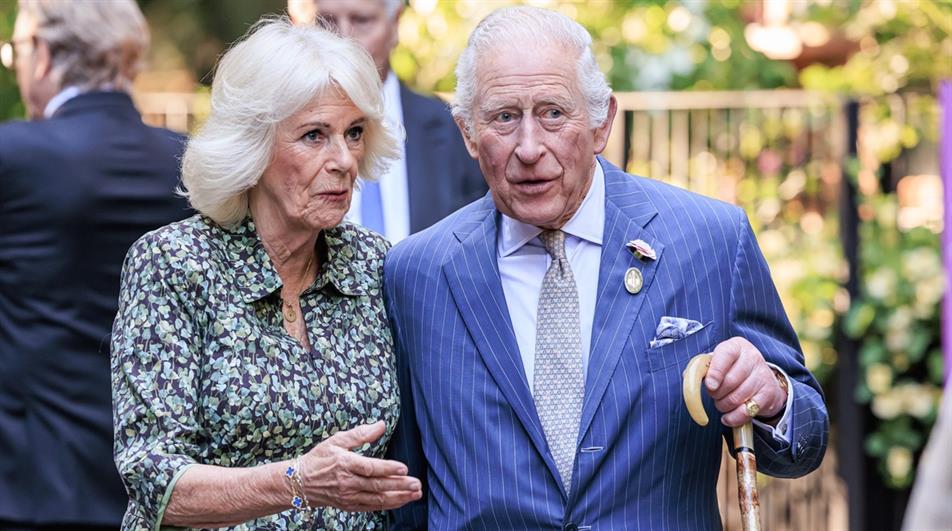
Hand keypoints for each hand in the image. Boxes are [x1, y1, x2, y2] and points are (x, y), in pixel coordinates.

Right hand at [301, 421, 422, 511]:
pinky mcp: (349, 506)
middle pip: (377, 485)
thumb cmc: (319, 459)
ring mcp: (348, 496)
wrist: (300, 483)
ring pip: (377, 499)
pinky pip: (372, 507)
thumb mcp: (337, 440)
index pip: (370, 468)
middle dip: (400, 486)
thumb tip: (381, 424)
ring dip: (398, 497)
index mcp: (345, 464)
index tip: (404, 468)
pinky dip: (388, 505)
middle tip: (417, 483)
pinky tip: (401, 501)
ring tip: (415, 494)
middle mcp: (347, 482)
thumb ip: (360, 433)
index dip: (388, 469)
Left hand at [704, 337, 786, 426]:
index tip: (709, 385)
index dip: (715, 372)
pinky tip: (728, 417)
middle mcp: (752, 357)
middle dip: (716, 393)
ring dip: (723, 405)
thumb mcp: (718, 362)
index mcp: (736, 346)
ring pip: (736, 398)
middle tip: (714, 394)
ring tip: (721, 402)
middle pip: (729, 381)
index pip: (725, 355)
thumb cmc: (733, 369)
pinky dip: (733, 417)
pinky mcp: (768, 394)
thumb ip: (702, 367)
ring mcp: (762, 375)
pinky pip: (746, 411)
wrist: (762, 380)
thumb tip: (687, 376)